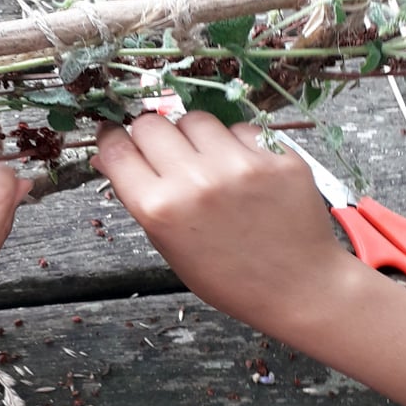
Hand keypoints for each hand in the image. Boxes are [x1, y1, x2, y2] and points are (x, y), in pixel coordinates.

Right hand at [92, 112, 349, 331]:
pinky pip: (238, 128)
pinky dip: (234, 144)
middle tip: (164, 152)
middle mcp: (195, 181)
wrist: (299, 287)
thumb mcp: (169, 244)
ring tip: (208, 162)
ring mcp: (237, 165)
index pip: (117, 149)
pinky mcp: (274, 156)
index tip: (113, 134)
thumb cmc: (226, 275)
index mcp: (160, 209)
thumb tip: (106, 154)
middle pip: (150, 124)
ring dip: (193, 135)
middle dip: (150, 134)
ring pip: (194, 118)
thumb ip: (138, 197)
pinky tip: (242, 171)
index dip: (110, 138)